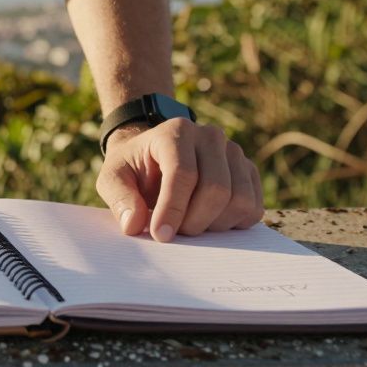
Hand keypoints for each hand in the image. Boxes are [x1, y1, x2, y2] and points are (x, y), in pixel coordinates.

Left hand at [96, 118, 263, 241]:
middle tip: (175, 234)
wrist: (153, 155)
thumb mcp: (112, 177)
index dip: (173, 209)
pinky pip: (253, 207)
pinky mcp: (248, 172)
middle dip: (194, 221)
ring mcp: (234, 152)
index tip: (160, 235)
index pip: (183, 173)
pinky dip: (232, 224)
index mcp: (176, 131)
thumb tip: (134, 225)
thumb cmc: (133, 167)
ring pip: (239, 200)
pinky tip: (208, 221)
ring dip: (214, 225)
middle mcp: (210, 136)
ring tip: (189, 226)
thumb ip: (119, 198)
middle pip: (216, 189)